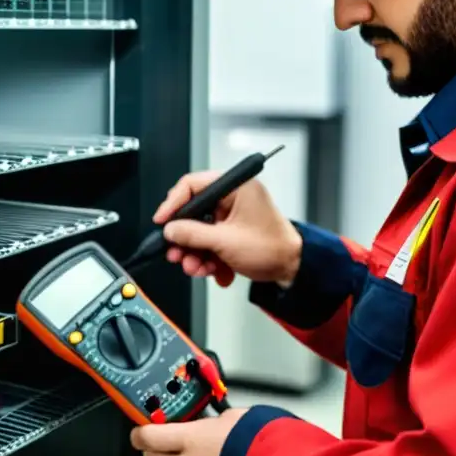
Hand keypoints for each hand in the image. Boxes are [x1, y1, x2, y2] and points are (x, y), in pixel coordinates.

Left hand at [130, 408, 247, 455]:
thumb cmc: (256, 445)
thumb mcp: (230, 418)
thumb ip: (211, 420)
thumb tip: (209, 419)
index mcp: (188, 439)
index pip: (146, 436)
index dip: (139, 431)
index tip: (140, 428)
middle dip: (156, 446)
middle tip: (167, 437)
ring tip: (203, 454)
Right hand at [154, 171, 302, 286]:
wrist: (293, 269)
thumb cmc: (273, 249)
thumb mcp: (225, 242)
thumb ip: (193, 234)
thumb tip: (171, 230)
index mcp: (236, 187)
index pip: (193, 185)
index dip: (173, 203)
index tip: (162, 221)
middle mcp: (234, 197)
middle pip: (195, 212)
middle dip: (185, 238)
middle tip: (176, 253)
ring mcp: (233, 215)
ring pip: (201, 230)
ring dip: (196, 252)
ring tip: (196, 267)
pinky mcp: (234, 231)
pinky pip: (211, 240)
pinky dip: (209, 257)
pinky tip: (214, 270)